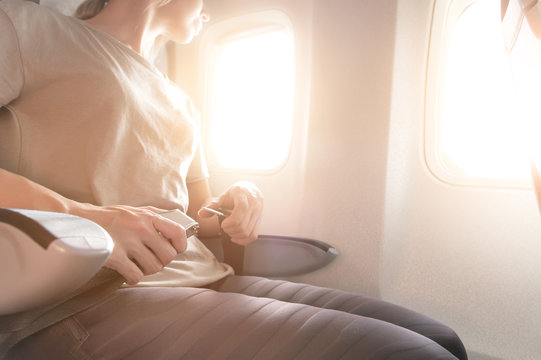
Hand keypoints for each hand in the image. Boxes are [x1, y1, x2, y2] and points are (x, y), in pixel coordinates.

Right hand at [72, 205, 186, 284]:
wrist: (78, 220)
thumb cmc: (109, 217)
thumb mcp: (135, 210)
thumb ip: (156, 216)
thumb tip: (179, 223)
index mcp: (148, 216)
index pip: (178, 232)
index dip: (181, 245)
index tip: (176, 250)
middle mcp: (141, 228)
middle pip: (168, 255)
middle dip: (161, 261)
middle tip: (150, 259)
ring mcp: (128, 242)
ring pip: (154, 268)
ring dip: (147, 270)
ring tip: (137, 264)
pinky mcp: (115, 256)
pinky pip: (136, 276)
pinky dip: (133, 277)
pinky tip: (127, 271)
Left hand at [198, 181, 262, 244]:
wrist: (250, 190)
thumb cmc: (236, 193)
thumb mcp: (223, 196)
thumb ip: (213, 205)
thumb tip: (201, 213)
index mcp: (244, 197)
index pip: (240, 212)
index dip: (230, 222)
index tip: (223, 223)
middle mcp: (254, 206)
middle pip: (243, 226)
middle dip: (230, 230)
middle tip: (225, 227)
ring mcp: (258, 214)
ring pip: (248, 232)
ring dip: (236, 235)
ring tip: (230, 230)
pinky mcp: (259, 221)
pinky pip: (253, 236)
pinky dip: (243, 240)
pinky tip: (235, 238)